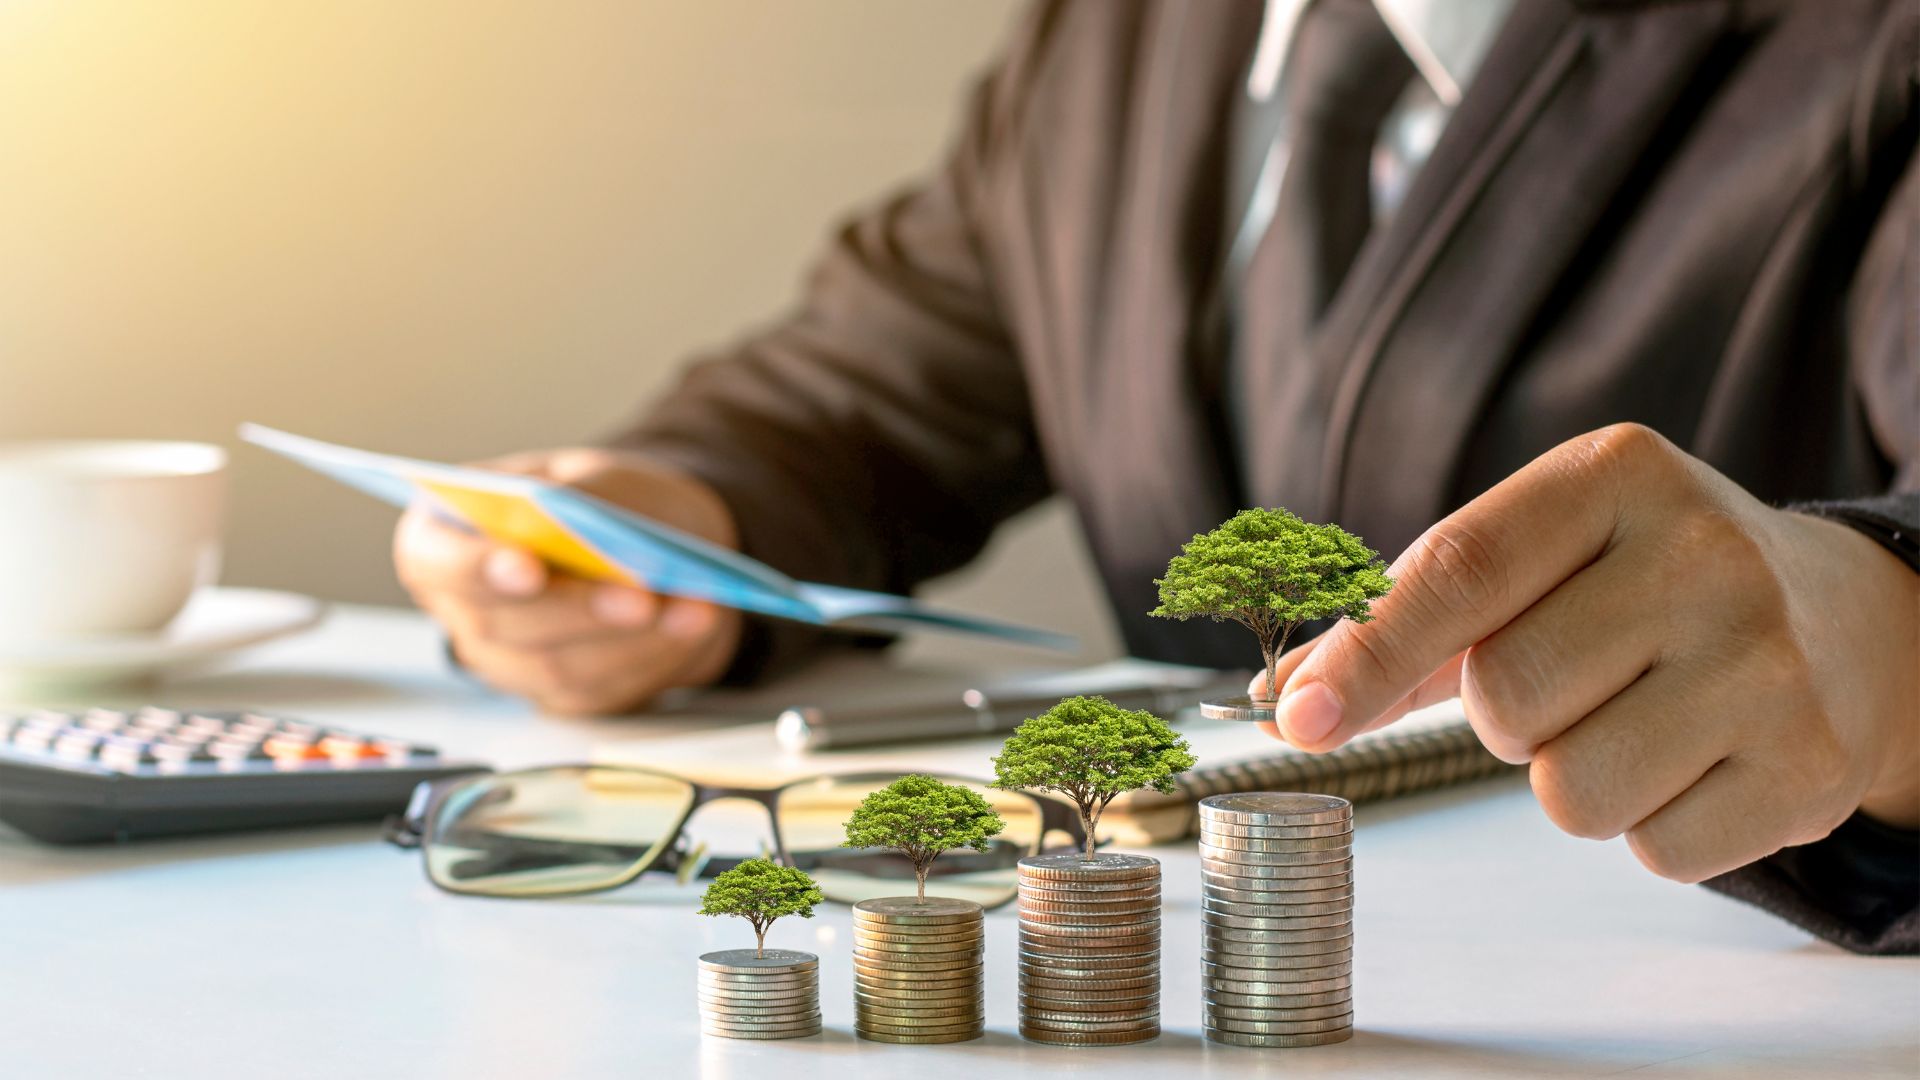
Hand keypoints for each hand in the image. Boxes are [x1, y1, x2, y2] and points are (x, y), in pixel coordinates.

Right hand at [394, 448, 743, 714]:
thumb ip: (578, 495)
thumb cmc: (606, 501)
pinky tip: (697, 624)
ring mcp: (511, 662)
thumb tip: (575, 520)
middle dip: (578, 610)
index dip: (475, 568)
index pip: (434, 561)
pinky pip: (604, 689)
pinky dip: (657, 655)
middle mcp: (468, 610)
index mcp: (445, 539)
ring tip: (692, 607)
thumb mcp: (592, 475)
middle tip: (638, 596)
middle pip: (502, 624)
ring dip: (632, 640)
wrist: (653, 544)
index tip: (527, 567)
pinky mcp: (565, 694)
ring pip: (559, 667)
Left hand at [1255, 423, 1918, 881]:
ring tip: (1633, 719)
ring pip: (1569, 793)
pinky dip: (1650, 825)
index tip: (1297, 720)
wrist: (1848, 624)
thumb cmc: (1645, 585)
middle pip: (1504, 698)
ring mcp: (1768, 663)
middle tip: (1571, 680)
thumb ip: (1410, 620)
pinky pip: (1652, 851)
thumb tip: (1283, 696)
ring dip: (1572, 777)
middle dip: (1505, 715)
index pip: (1458, 570)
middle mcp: (1703, 555)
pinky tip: (1695, 760)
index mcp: (1614, 476)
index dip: (1366, 655)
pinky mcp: (1810, 767)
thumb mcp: (1542, 554)